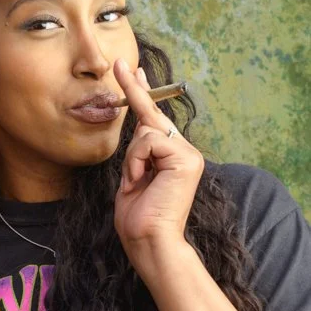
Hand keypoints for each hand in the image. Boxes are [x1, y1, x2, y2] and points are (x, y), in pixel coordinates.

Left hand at [112, 58, 203, 263]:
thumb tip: (140, 124)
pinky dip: (137, 162)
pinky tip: (143, 181)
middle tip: (122, 83)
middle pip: (150, 118)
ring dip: (131, 160)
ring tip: (137, 184)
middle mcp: (185, 152)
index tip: (132, 69)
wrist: (148, 241)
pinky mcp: (186, 158)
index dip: (142, 92)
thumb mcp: (132, 178)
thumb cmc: (137, 219)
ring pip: (144, 132)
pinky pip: (148, 142)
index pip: (155, 118)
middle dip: (134, 99)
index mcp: (172, 157)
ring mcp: (188, 154)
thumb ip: (138, 153)